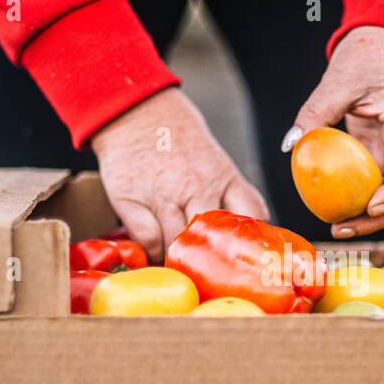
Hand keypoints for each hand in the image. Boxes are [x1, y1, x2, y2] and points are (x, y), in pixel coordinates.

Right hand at [92, 88, 267, 260]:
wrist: (135, 109)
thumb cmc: (179, 139)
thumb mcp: (216, 161)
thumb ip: (230, 195)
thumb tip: (250, 231)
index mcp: (224, 176)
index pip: (252, 216)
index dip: (254, 241)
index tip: (251, 257)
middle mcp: (196, 185)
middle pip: (213, 240)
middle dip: (214, 262)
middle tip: (211, 274)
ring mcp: (162, 193)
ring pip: (178, 244)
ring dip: (179, 260)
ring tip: (180, 265)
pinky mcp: (130, 198)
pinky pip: (147, 238)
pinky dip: (152, 251)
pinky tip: (154, 252)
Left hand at [282, 26, 383, 236]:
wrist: (382, 52)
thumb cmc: (366, 60)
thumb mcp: (340, 79)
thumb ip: (317, 110)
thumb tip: (292, 144)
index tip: (373, 205)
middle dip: (380, 218)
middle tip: (342, 229)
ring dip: (370, 219)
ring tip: (337, 230)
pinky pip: (378, 190)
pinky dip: (361, 206)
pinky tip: (336, 217)